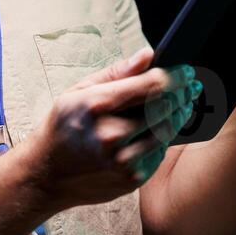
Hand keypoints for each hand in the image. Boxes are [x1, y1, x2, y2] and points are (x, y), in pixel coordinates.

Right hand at [25, 47, 199, 211]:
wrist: (45, 175)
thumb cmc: (62, 127)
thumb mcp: (79, 91)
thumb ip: (117, 73)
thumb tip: (148, 55)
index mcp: (97, 106)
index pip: (152, 85)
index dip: (176, 76)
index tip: (187, 71)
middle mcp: (111, 135)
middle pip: (165, 108)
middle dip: (182, 94)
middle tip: (190, 86)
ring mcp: (122, 161)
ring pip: (167, 131)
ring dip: (177, 116)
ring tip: (180, 105)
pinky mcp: (130, 179)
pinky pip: (159, 154)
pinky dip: (162, 139)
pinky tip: (158, 129)